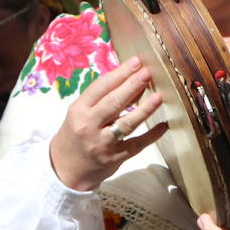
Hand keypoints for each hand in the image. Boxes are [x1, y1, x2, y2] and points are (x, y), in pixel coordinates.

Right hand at [49, 56, 166, 191]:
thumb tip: (135, 82)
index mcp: (78, 110)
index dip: (119, 74)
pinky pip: (137, 144)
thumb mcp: (83, 113)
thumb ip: (105, 99)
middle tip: (148, 72)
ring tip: (159, 96)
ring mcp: (102, 143)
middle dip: (132, 86)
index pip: (100, 88)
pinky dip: (152, 135)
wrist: (66, 167)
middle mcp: (88, 126)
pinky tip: (164, 125)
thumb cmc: (77, 133)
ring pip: (126, 124)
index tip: (136, 61)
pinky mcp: (115, 158)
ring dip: (144, 109)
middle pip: (113, 103)